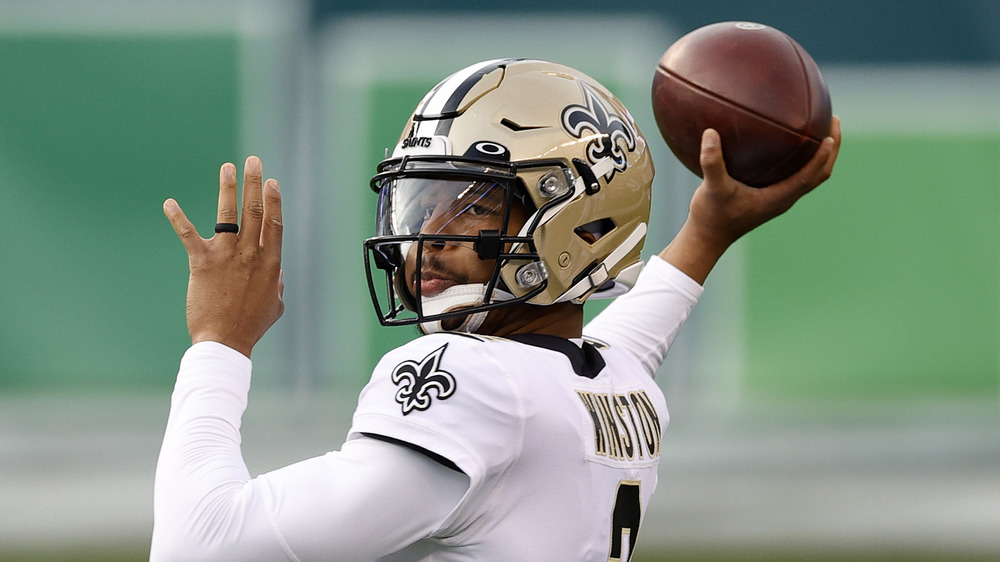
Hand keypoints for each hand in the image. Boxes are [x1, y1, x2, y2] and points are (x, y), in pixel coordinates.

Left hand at [163, 156, 283, 357]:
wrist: (225, 341)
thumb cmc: (251, 326)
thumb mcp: (275, 304)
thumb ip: (278, 284)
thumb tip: (277, 272)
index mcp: (270, 263)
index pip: (274, 224)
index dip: (273, 201)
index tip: (272, 182)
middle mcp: (250, 254)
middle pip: (254, 211)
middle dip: (254, 183)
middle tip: (252, 161)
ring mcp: (226, 256)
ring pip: (228, 215)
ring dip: (228, 188)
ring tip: (227, 167)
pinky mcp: (202, 262)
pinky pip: (188, 235)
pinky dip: (178, 217)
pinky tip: (169, 202)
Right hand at [661, 116, 841, 283]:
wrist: (707, 237)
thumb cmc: (711, 215)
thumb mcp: (711, 188)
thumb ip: (711, 162)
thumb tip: (710, 132)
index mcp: (778, 198)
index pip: (810, 176)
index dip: (823, 156)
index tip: (829, 134)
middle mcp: (783, 198)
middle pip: (819, 174)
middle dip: (831, 149)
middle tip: (834, 121)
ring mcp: (778, 197)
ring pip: (810, 175)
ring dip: (820, 153)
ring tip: (821, 127)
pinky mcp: (769, 195)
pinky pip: (793, 173)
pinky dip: (799, 157)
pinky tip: (785, 138)